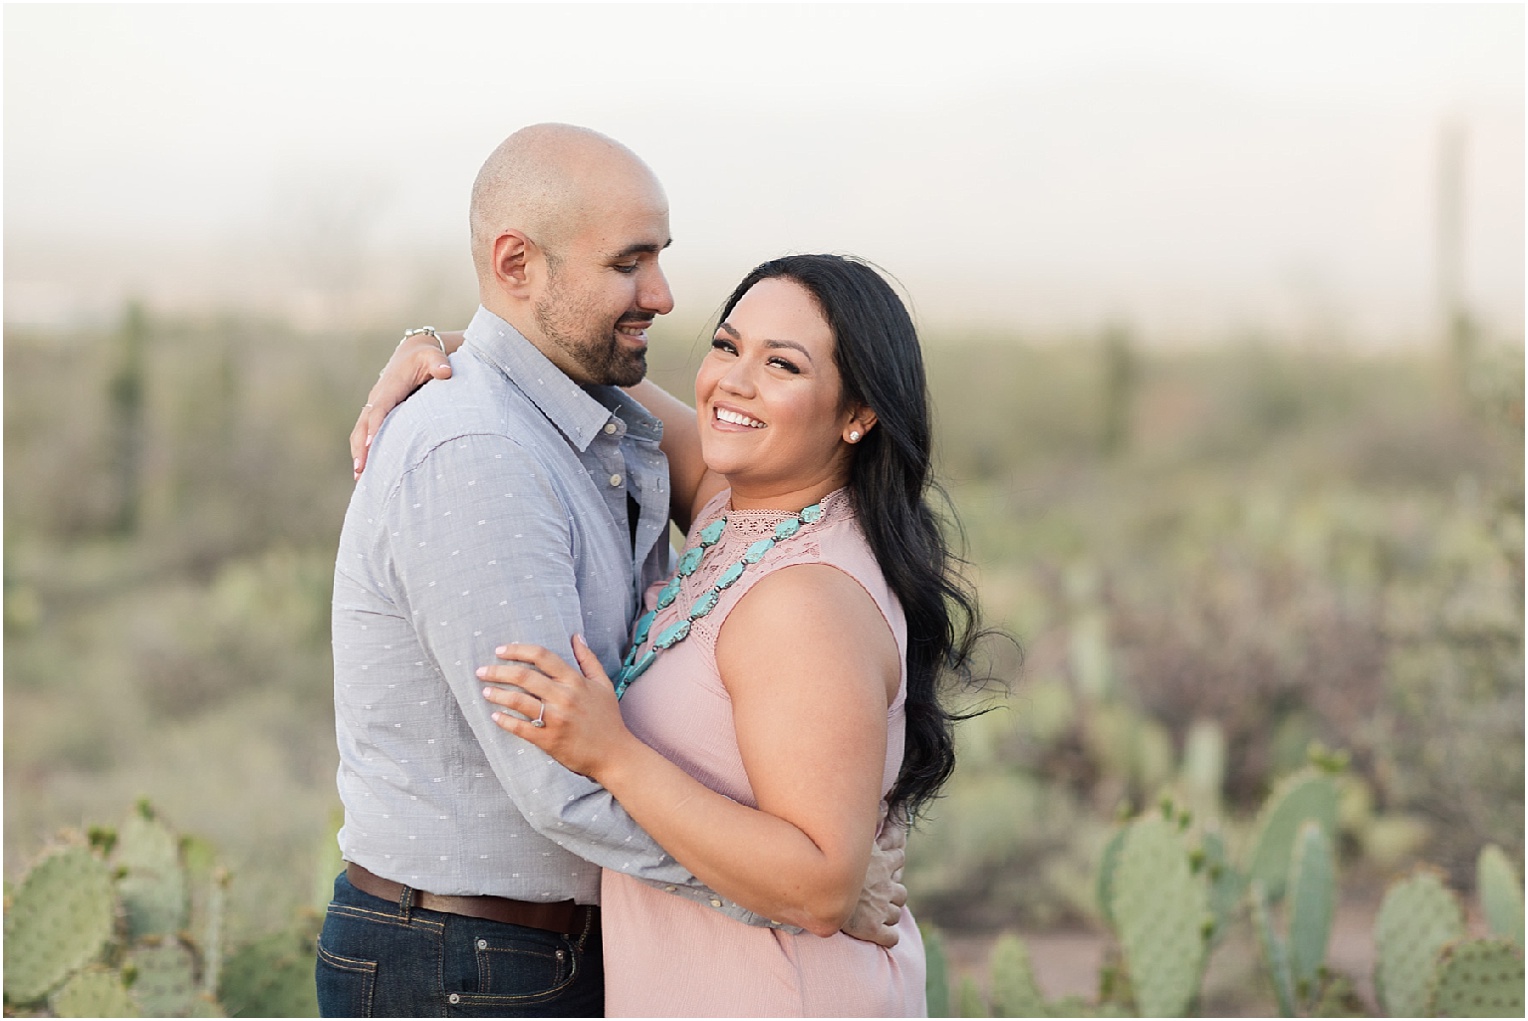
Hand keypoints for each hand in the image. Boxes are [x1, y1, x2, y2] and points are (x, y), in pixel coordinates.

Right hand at [349, 330, 454, 477]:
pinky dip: (363, 451)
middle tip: (361, 470)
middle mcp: (377, 398)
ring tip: (359, 478)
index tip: (373, 444)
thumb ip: (439, 363)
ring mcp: (374, 406)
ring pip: (361, 432)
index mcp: (390, 387)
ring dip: (358, 453)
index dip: (375, 426)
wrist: (413, 354)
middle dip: (361, 447)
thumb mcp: (433, 357)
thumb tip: (446, 372)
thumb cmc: (426, 358)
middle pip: (364, 424)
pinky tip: (366, 472)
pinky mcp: (376, 414)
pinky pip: (365, 434)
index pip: (380, 409)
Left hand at [479, 635, 632, 778]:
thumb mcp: (603, 685)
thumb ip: (588, 659)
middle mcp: (564, 697)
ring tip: (485, 690)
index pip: (542, 657)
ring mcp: (556, 719)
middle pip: (524, 677)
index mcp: (576, 681)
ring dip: (498, 694)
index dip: (518, 650)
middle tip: (482, 670)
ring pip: (519, 701)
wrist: (615, 754)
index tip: (500, 650)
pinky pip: (521, 728)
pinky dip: (505, 721)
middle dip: (499, 671)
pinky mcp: (549, 740)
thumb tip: (576, 636)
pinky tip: (495, 716)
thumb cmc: (608, 719)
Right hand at [840, 814, 907, 946]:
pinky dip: (887, 936)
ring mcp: (882, 910)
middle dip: (894, 893)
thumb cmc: (837, 858)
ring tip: (876, 913)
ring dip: (889, 913)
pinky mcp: (874, 931)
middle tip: (880, 894)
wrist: (822, 892)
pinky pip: (890, 937)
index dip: (894, 863)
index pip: (898, 860)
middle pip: (901, 892)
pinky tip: (878, 933)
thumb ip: (870, 817)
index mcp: (882, 864)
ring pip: (896, 913)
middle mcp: (886, 888)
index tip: (887, 866)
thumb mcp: (856, 835)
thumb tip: (883, 801)